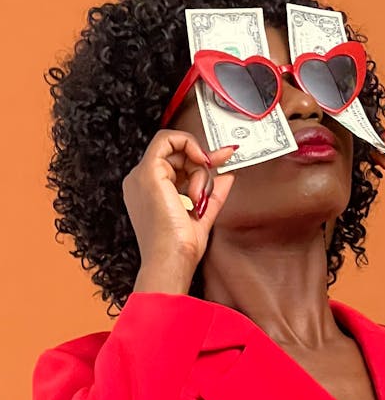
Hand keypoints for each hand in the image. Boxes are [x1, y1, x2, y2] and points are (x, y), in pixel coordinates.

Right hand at [123, 129, 237, 277]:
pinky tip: (202, 162)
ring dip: (198, 168)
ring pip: (176, 149)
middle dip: (203, 160)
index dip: (199, 157)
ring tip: (200, 194)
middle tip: (221, 163)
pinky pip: (168, 140)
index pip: (174, 163)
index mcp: (150, 191)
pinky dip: (189, 145)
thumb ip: (214, 192)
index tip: (222, 157)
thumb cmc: (180, 246)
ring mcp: (142, 176)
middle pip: (177, 154)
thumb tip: (227, 175)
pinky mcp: (148, 173)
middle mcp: (141, 182)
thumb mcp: (203, 212)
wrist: (172, 259)